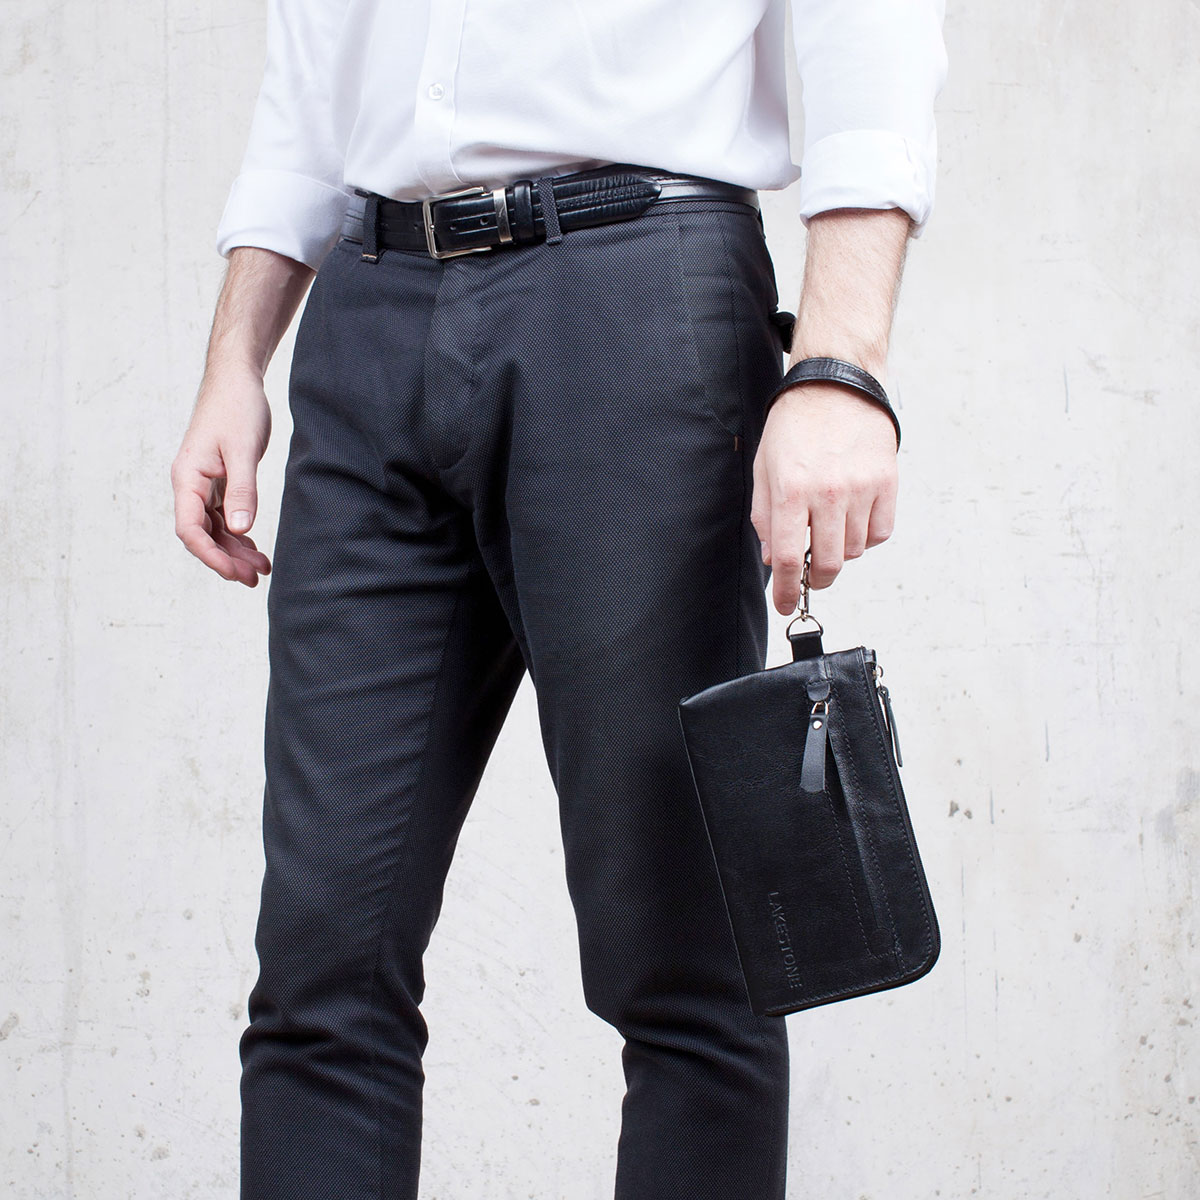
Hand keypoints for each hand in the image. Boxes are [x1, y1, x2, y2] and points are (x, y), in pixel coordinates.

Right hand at [171, 369, 272, 586]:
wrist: (237, 380)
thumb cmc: (237, 408)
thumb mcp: (242, 450)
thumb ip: (242, 490)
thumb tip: (239, 530)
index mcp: (187, 479)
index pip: (190, 530)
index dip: (211, 556)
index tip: (236, 573)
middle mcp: (191, 485)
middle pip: (203, 535)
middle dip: (227, 560)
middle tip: (256, 579)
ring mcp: (204, 484)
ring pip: (215, 529)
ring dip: (235, 551)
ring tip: (262, 570)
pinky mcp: (219, 481)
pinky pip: (224, 516)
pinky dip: (239, 535)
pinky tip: (255, 548)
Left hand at [750, 382, 897, 614]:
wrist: (836, 383)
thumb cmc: (795, 425)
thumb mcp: (766, 468)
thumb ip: (766, 517)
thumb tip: (775, 560)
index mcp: (791, 491)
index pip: (790, 560)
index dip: (787, 591)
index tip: (785, 605)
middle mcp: (828, 494)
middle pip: (828, 565)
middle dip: (816, 579)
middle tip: (810, 572)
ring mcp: (861, 489)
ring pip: (855, 551)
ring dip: (840, 551)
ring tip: (830, 526)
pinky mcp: (887, 483)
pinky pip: (880, 533)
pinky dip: (866, 536)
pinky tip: (852, 518)